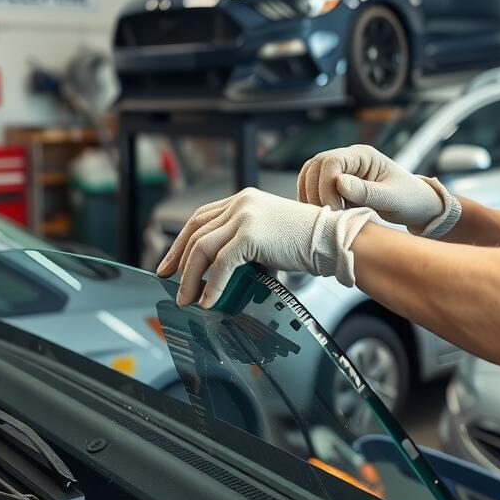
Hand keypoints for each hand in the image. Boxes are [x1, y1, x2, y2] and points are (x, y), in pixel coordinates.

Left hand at [155, 188, 375, 307]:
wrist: (332, 239)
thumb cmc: (307, 241)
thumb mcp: (268, 233)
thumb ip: (243, 240)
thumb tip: (217, 267)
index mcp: (243, 199)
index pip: (200, 218)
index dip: (180, 241)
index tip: (170, 263)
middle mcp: (240, 202)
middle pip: (195, 231)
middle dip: (177, 259)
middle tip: (168, 281)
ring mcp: (245, 216)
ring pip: (202, 248)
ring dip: (190, 277)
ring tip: (187, 298)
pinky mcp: (251, 235)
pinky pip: (221, 263)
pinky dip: (211, 285)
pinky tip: (209, 300)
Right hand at [297, 144, 461, 238]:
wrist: (417, 206)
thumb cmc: (409, 199)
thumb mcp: (392, 199)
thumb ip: (366, 191)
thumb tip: (339, 183)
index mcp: (363, 155)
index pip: (331, 162)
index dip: (326, 186)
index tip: (336, 209)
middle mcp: (349, 159)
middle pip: (315, 166)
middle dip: (316, 192)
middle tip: (329, 215)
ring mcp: (342, 170)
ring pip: (310, 175)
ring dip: (311, 196)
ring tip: (325, 216)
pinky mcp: (337, 184)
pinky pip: (314, 187)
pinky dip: (312, 200)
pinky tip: (322, 215)